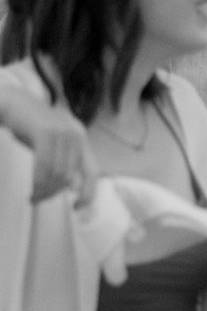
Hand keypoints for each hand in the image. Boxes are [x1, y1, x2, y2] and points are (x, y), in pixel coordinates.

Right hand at [0, 89, 98, 204]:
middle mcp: (76, 134)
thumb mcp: (51, 145)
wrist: (10, 102)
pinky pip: (45, 164)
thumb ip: (63, 161)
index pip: (93, 171)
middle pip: (70, 175)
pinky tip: (32, 188)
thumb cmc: (28, 126)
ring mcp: (62, 131)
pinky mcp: (46, 130)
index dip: (89, 192)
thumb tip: (70, 186)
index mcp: (80, 139)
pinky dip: (39, 180)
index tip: (79, 208)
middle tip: (38, 200)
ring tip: (33, 196)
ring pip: (58, 172)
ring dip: (44, 189)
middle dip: (54, 193)